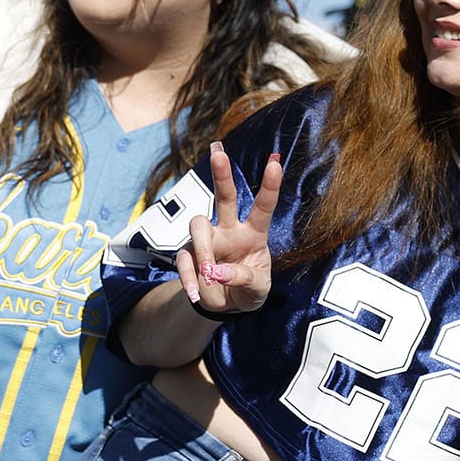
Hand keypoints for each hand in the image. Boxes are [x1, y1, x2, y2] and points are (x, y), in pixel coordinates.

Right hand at [176, 142, 282, 316]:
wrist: (228, 307)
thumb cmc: (249, 290)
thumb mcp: (257, 289)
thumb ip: (243, 278)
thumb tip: (217, 271)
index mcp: (254, 234)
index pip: (263, 207)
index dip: (269, 185)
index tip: (275, 162)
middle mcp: (229, 230)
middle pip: (224, 197)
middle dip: (221, 174)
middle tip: (218, 153)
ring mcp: (207, 240)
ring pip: (197, 226)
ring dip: (204, 250)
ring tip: (211, 275)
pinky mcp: (188, 254)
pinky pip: (184, 259)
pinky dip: (189, 278)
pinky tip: (196, 293)